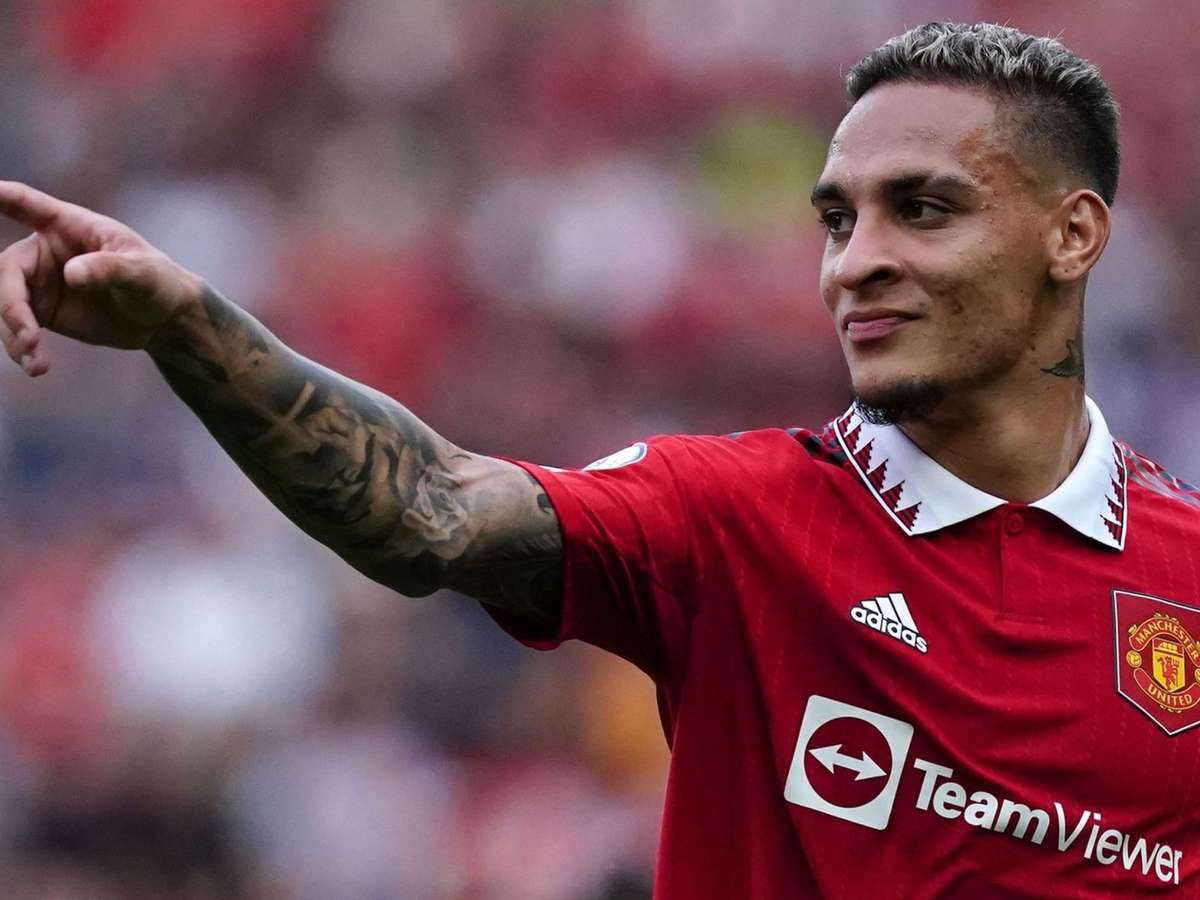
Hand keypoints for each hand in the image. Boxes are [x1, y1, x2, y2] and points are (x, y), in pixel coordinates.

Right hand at [0, 181, 203, 375]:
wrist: (165, 320)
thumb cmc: (157, 281)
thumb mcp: (142, 272)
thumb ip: (109, 268)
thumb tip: (71, 273)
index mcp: (69, 226)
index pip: (28, 204)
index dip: (4, 197)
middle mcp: (44, 252)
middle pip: (5, 271)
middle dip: (9, 304)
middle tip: (28, 335)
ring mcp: (39, 283)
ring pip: (5, 304)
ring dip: (13, 333)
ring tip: (35, 361)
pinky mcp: (42, 313)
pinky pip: (17, 328)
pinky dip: (21, 348)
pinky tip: (37, 366)